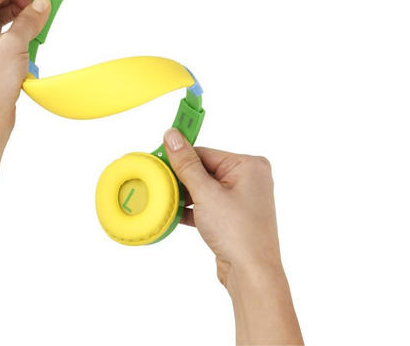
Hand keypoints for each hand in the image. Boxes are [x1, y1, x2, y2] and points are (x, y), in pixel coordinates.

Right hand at [163, 128, 280, 285]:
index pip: (205, 152)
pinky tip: (175, 214)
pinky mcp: (233, 216)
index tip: (158, 159)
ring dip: (185, 196)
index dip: (180, 158)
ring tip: (166, 200)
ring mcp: (242, 199)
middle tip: (159, 183)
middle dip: (182, 179)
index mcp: (249, 166)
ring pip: (204, 188)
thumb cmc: (239, 233)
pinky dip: (192, 209)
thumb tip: (173, 136)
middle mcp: (249, 179)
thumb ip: (186, 164)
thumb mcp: (206, 192)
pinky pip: (207, 204)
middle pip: (204, 170)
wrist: (251, 274)